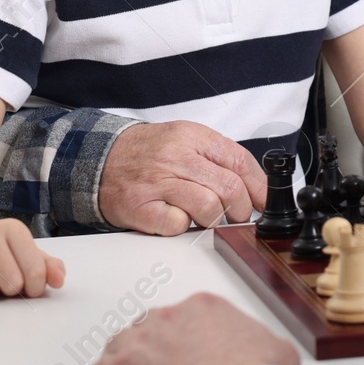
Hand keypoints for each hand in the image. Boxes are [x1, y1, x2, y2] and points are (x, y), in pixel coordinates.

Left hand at [84, 293, 299, 364]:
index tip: (186, 354)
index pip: (182, 316)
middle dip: (154, 348)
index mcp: (202, 307)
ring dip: (128, 362)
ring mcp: (140, 342)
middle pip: (149, 327)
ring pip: (121, 345)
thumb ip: (263, 342)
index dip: (184, 339)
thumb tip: (268, 351)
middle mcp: (168, 317)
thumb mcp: (276, 349)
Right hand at [99, 121, 266, 234]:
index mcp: (192, 137)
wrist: (99, 159)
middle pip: (229, 187)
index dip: (259, 187)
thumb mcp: (185, 140)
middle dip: (240, 209)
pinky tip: (177, 219)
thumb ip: (218, 158)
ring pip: (209, 207)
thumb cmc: (148, 153)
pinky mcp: (140, 207)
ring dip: (214, 219)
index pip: (239, 160)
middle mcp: (176, 156)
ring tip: (206, 217)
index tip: (264, 202)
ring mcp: (157, 182)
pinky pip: (177, 225)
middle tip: (236, 216)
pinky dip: (184, 227)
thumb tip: (256, 187)